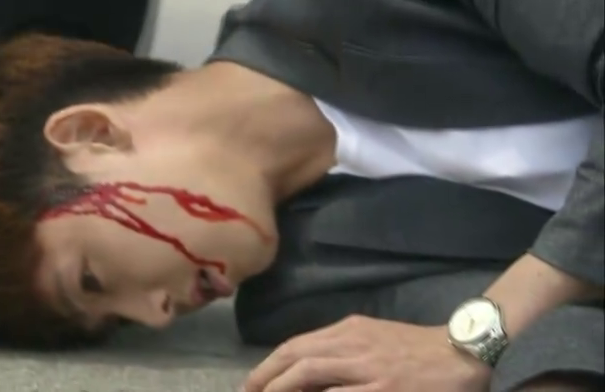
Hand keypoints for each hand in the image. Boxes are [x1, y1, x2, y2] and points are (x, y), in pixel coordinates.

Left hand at [240, 315, 490, 391]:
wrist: (463, 352)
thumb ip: (342, 351)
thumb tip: (306, 370)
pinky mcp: (384, 389)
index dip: (269, 365)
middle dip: (265, 377)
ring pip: (309, 372)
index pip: (297, 345)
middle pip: (295, 356)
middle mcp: (352, 343)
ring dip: (280, 387)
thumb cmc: (416, 348)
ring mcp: (367, 367)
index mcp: (348, 330)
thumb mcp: (373, 338)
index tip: (253, 383)